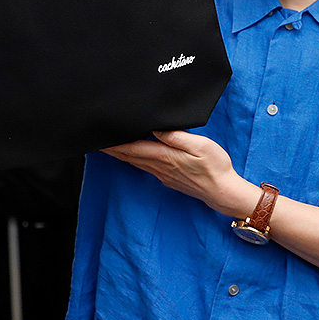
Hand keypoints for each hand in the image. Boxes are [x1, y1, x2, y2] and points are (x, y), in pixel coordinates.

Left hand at [103, 131, 260, 217]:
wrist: (223, 191)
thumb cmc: (215, 166)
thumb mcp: (200, 146)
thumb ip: (176, 137)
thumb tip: (155, 128)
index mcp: (165, 156)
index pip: (133, 148)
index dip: (115, 143)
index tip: (101, 137)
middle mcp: (159, 166)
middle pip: (129, 156)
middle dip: (112, 148)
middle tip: (96, 140)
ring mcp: (162, 174)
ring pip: (135, 162)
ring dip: (120, 154)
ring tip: (107, 146)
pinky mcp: (167, 178)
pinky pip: (144, 167)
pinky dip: (132, 160)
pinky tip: (130, 156)